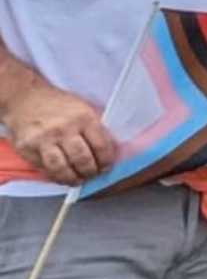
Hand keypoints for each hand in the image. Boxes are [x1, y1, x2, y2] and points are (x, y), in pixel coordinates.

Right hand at [2, 81, 116, 184]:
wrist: (26, 98)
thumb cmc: (59, 105)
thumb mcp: (83, 109)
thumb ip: (95, 129)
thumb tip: (109, 153)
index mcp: (84, 118)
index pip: (101, 146)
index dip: (106, 161)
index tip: (106, 167)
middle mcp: (64, 129)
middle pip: (82, 159)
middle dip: (90, 172)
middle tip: (93, 175)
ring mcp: (44, 140)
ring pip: (61, 168)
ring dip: (73, 179)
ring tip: (78, 180)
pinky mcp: (28, 148)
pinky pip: (44, 168)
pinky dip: (55, 176)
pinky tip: (62, 176)